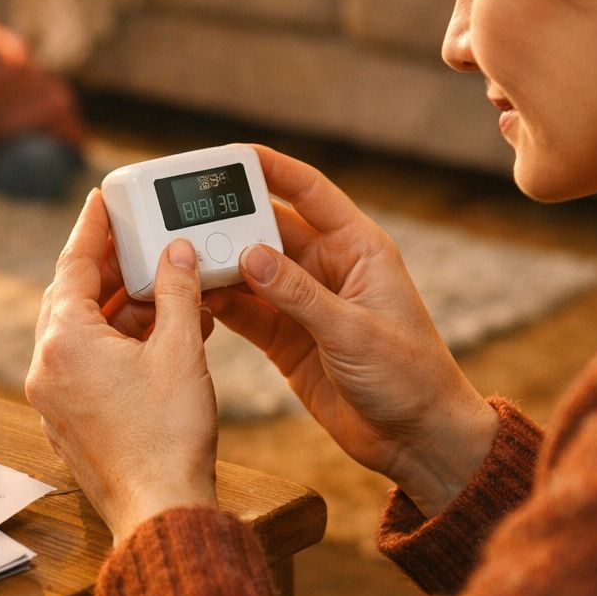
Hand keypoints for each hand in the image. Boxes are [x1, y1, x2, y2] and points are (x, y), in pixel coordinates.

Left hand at [27, 191, 218, 541]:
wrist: (162, 510)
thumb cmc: (169, 435)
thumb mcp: (180, 350)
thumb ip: (176, 292)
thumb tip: (175, 255)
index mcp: (64, 341)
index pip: (72, 264)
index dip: (92, 227)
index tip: (100, 199)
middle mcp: (47, 367)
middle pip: (70, 297)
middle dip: (107, 269)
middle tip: (136, 242)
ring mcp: (53, 399)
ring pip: (79, 333)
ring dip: (118, 310)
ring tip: (163, 293)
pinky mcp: (69, 422)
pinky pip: (85, 365)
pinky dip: (116, 343)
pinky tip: (158, 337)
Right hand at [205, 146, 498, 514]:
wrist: (416, 440)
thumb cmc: (409, 376)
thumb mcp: (354, 330)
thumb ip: (299, 294)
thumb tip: (249, 254)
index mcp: (358, 249)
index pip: (310, 192)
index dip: (272, 169)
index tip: (232, 155)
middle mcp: (328, 268)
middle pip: (270, 229)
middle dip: (231, 219)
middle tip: (188, 212)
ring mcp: (305, 304)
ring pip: (252, 270)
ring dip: (220, 263)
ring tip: (180, 255)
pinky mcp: (288, 338)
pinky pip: (247, 310)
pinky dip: (221, 303)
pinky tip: (194, 295)